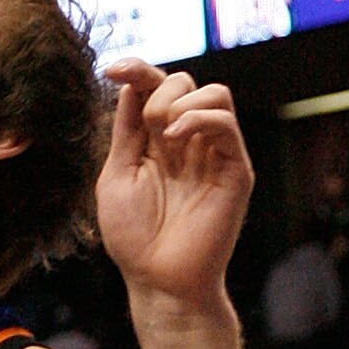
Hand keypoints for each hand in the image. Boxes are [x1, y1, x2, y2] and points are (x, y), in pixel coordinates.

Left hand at [97, 62, 253, 311]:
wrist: (158, 279)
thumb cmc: (134, 236)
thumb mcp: (117, 173)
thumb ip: (125, 130)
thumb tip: (128, 85)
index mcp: (156, 140)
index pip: (154, 88)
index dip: (136, 69)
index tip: (112, 70)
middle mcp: (188, 142)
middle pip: (185, 81)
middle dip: (159, 89)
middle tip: (148, 126)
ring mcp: (214, 154)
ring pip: (215, 93)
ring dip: (182, 101)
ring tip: (165, 134)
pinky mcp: (235, 170)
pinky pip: (227, 123)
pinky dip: (200, 117)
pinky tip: (176, 137)